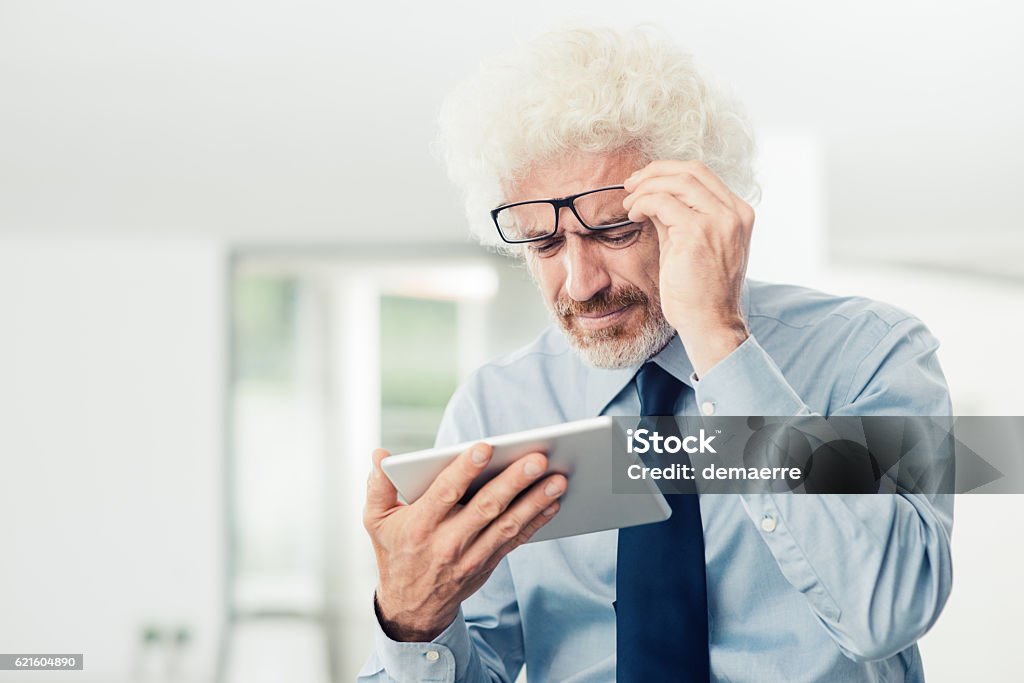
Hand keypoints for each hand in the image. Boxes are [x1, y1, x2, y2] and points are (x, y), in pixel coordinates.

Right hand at [363, 443, 565, 641]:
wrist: (411, 606)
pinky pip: (516, 541)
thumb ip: (377, 486)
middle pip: (486, 508)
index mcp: (419, 525)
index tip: (485, 447)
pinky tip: (553, 502)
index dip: (464, 470)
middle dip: (514, 482)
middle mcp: (447, 541)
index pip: (444, 493)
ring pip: (507, 525)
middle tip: (538, 459)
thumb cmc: (395, 551)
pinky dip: (536, 521)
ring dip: (535, 502)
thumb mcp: (375, 521)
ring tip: (558, 479)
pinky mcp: (488, 564)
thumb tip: (381, 454)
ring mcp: (471, 556)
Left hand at [623, 160, 753, 377]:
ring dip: (646, 187)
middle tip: (630, 184)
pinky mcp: (697, 232)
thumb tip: (653, 195)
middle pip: (691, 170)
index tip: (645, 180)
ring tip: (629, 202)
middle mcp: (734, 213)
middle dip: (655, 172)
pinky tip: (633, 215)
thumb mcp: (692, 244)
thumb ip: (680, 217)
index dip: (669, 171)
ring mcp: (719, 221)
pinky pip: (662, 202)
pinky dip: (643, 203)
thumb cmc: (700, 291)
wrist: (710, 323)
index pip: (703, 174)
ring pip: (677, 182)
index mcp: (738, 213)